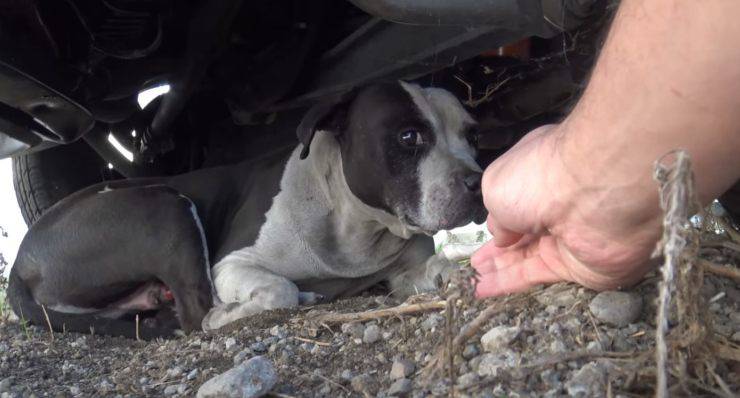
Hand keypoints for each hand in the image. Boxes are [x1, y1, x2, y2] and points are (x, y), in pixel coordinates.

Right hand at [471, 125, 661, 296]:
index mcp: (540, 176)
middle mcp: (555, 206)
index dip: (501, 218)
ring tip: (472, 281)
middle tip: (474, 263)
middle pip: (523, 233)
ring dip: (498, 269)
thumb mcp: (496, 188)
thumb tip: (501, 237)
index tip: (485, 233)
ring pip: (526, 258)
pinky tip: (483, 289)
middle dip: (498, 248)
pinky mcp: (577, 267)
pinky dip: (509, 283)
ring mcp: (567, 238)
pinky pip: (537, 276)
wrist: (592, 196)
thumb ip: (496, 217)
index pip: (518, 201)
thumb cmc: (538, 178)